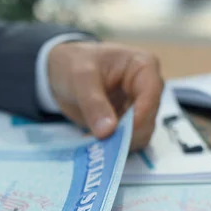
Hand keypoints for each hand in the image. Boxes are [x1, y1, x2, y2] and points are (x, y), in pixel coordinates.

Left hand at [48, 41, 163, 150]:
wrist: (58, 72)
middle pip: (149, 117)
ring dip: (121, 143)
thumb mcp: (81, 79)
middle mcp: (145, 88)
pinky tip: (94, 146)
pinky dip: (112, 146)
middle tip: (105, 144)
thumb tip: (108, 131)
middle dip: (129, 133)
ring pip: (140, 132)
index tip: (122, 132)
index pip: (152, 93)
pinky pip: (125, 139)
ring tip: (97, 146)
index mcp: (142, 67)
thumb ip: (94, 104)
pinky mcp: (124, 123)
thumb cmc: (74, 64)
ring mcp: (136, 107)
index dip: (141, 114)